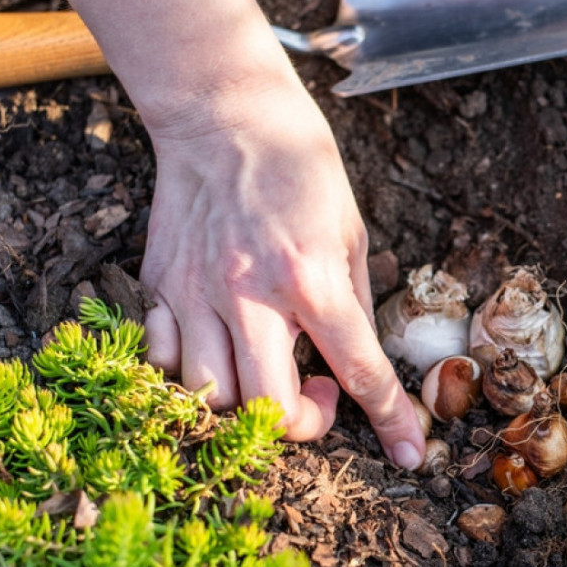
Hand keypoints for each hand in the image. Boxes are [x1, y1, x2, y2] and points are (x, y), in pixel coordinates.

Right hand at [138, 80, 424, 469]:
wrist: (225, 114)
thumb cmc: (298, 169)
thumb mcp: (350, 234)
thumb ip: (351, 305)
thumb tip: (357, 366)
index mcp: (310, 277)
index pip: (358, 370)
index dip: (390, 421)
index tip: (409, 452)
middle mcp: (248, 293)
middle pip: (267, 407)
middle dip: (301, 422)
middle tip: (317, 392)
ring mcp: (194, 292)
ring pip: (209, 395)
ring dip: (245, 402)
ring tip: (267, 368)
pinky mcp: (157, 285)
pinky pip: (163, 361)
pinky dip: (190, 373)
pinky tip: (217, 350)